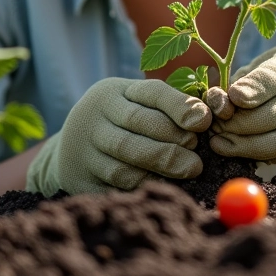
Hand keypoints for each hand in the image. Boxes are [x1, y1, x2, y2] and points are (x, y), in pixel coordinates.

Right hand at [26, 77, 211, 195]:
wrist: (69, 147)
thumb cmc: (119, 121)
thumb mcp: (134, 104)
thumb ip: (166, 108)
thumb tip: (206, 118)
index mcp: (116, 91)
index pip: (151, 92)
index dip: (179, 105)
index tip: (204, 121)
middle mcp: (97, 113)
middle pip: (138, 124)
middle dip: (172, 142)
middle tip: (197, 158)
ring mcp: (85, 144)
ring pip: (125, 156)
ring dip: (161, 165)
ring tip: (189, 170)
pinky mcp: (80, 175)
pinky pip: (113, 182)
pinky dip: (141, 184)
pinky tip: (163, 185)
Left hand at [207, 42, 275, 173]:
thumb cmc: (274, 76)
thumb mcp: (258, 67)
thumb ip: (238, 83)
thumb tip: (215, 102)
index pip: (275, 78)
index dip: (254, 89)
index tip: (233, 97)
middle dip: (240, 123)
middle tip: (215, 126)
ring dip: (245, 145)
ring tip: (218, 143)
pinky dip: (254, 155)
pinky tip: (235, 151)